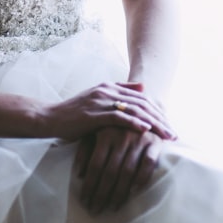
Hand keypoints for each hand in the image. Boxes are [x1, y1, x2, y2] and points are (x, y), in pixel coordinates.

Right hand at [42, 82, 175, 141]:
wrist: (50, 118)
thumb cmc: (74, 113)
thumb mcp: (97, 100)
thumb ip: (119, 91)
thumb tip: (143, 87)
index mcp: (109, 86)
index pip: (141, 98)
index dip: (158, 111)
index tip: (170, 125)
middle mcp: (107, 90)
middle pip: (142, 103)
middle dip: (160, 119)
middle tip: (173, 134)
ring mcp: (100, 101)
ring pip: (134, 110)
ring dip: (153, 124)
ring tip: (166, 135)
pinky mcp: (93, 114)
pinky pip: (118, 117)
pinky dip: (133, 123)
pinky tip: (145, 130)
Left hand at [75, 126, 163, 214]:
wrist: (144, 114)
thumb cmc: (115, 128)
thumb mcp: (97, 134)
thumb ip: (87, 151)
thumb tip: (79, 174)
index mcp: (105, 133)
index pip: (95, 165)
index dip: (89, 185)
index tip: (85, 201)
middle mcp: (121, 136)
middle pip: (110, 171)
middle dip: (101, 193)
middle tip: (95, 210)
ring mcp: (138, 139)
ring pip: (127, 171)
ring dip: (119, 193)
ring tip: (112, 207)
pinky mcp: (154, 143)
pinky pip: (147, 164)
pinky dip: (141, 179)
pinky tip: (133, 192)